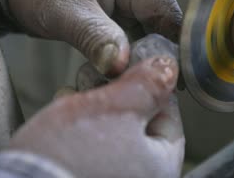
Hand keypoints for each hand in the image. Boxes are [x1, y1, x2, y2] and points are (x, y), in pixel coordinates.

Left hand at [8, 0, 181, 74]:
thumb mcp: (64, 12)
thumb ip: (96, 38)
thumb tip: (121, 67)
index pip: (167, 13)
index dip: (174, 46)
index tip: (173, 79)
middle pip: (162, 21)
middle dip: (157, 54)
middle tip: (150, 86)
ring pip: (149, 27)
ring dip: (142, 53)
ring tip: (136, 82)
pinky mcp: (119, 0)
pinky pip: (134, 26)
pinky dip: (130, 47)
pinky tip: (123, 68)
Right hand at [10, 56, 184, 177]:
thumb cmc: (69, 155)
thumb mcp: (115, 107)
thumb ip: (147, 85)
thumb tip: (169, 67)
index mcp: (160, 167)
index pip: (169, 116)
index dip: (150, 85)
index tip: (133, 66)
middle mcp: (140, 177)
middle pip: (137, 125)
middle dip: (115, 96)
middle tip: (96, 79)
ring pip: (111, 133)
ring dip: (94, 109)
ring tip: (73, 95)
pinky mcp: (82, 174)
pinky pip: (91, 148)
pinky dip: (80, 129)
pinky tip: (64, 115)